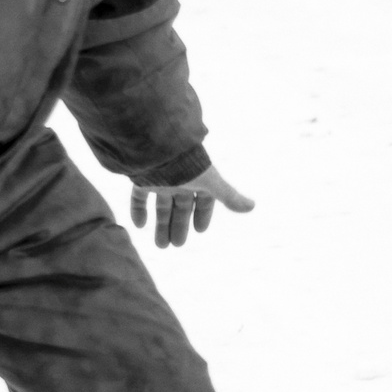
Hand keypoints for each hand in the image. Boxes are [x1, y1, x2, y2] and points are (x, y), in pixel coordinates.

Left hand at [131, 165, 253, 247]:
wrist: (158, 145)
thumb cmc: (188, 162)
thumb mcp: (211, 182)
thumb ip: (229, 196)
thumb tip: (253, 206)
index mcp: (198, 179)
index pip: (203, 200)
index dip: (202, 215)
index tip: (200, 231)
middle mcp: (179, 180)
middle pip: (180, 208)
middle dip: (179, 226)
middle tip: (177, 246)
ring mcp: (159, 179)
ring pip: (161, 206)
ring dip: (161, 225)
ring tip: (161, 246)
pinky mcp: (141, 178)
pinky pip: (139, 197)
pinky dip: (138, 210)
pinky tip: (139, 226)